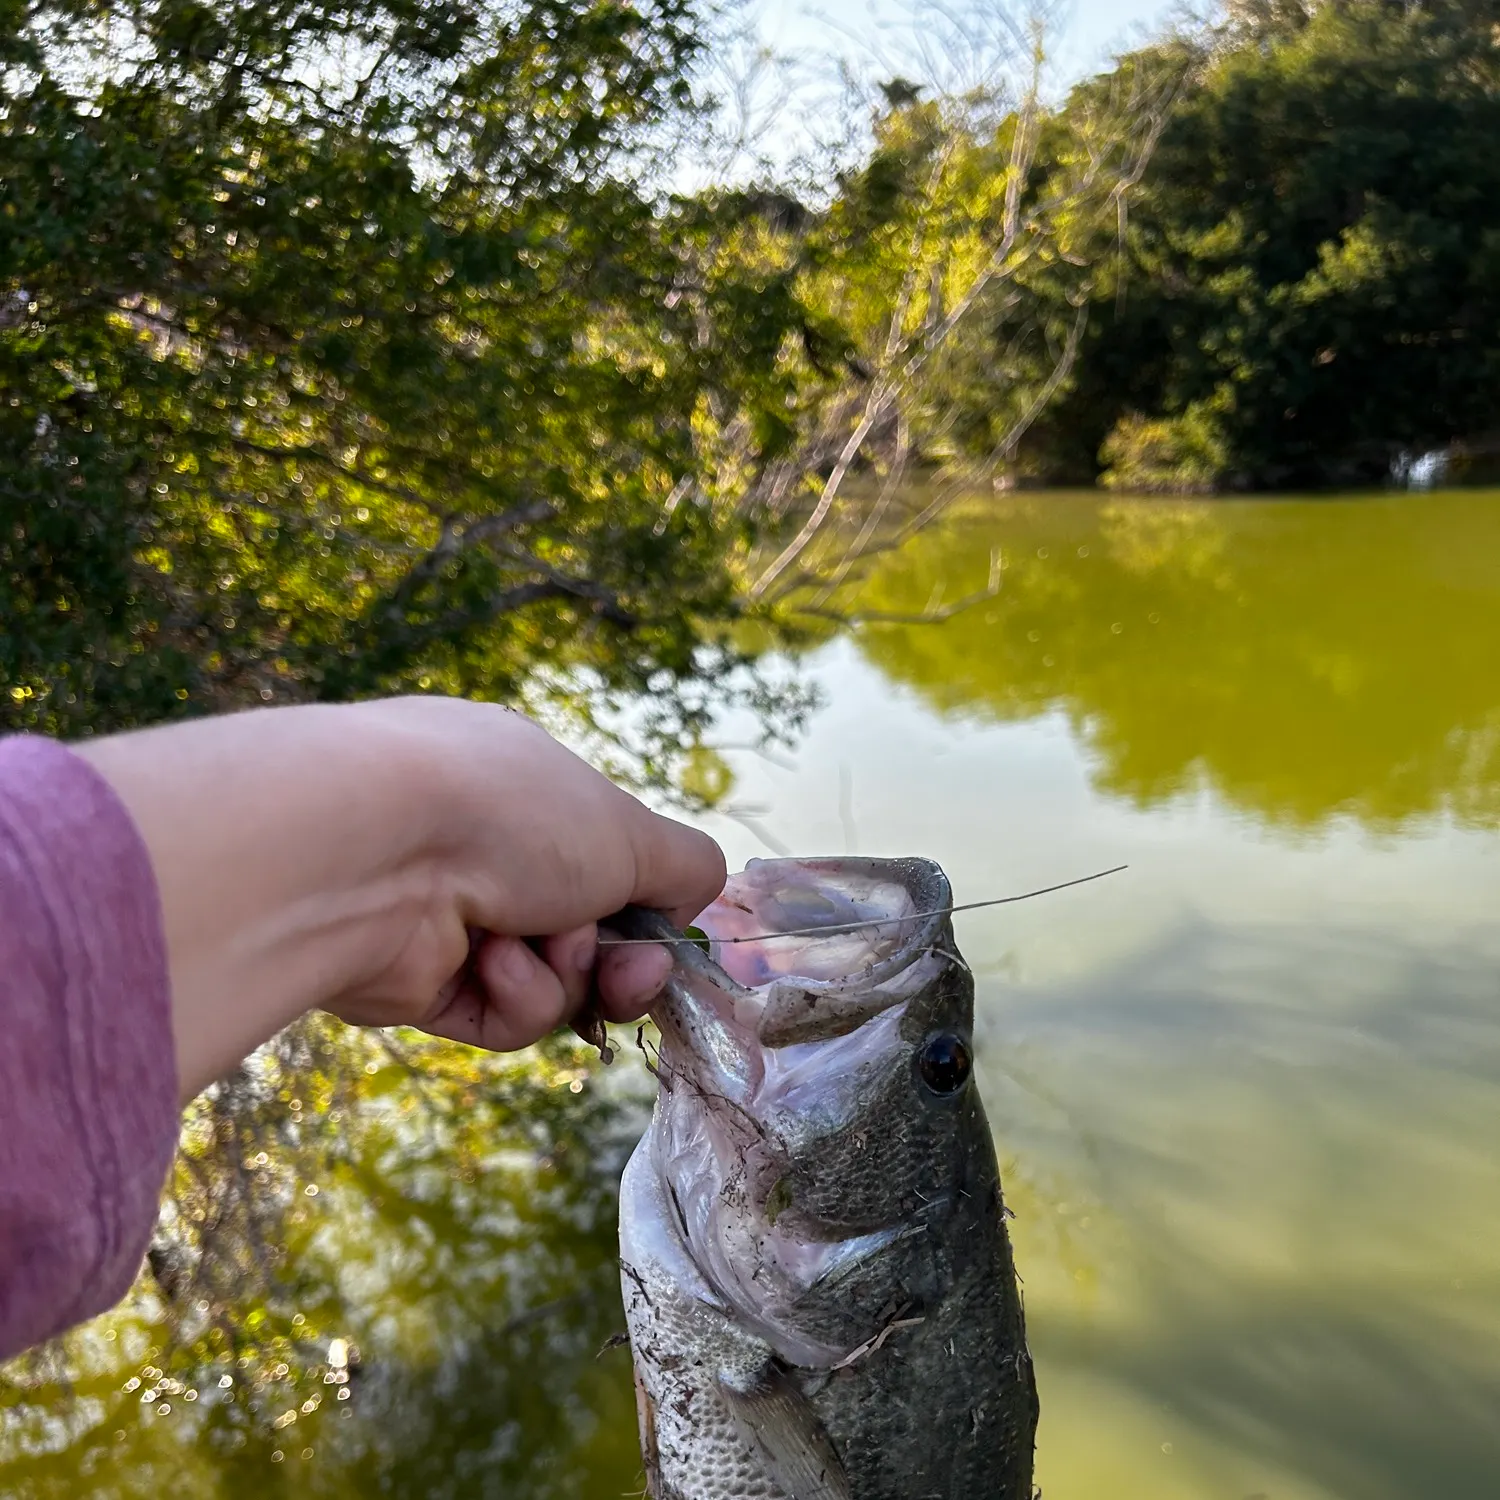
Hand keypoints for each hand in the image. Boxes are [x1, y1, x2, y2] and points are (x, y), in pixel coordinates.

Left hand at [319, 697, 724, 1049]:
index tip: (665, 937)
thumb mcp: (630, 827)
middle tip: (631, 974)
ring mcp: (445, 914)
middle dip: (618, 961)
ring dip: (562, 974)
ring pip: (549, 980)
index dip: (644, 907)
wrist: (372, 852)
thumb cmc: (510, 814)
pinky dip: (511, 997)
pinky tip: (488, 965)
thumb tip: (691, 903)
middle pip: (585, 931)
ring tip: (537, 946)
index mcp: (526, 787)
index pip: (604, 858)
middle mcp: (482, 846)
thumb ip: (684, 865)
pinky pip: (498, 1014)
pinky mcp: (413, 982)